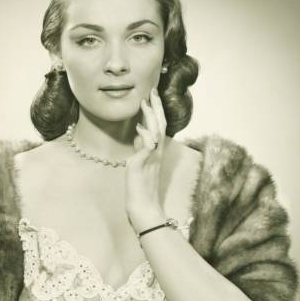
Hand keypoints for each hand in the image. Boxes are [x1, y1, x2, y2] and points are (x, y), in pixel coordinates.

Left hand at [125, 87, 167, 232]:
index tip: (151, 97)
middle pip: (160, 125)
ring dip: (151, 115)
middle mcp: (157, 154)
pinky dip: (145, 135)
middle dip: (156, 107)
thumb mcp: (139, 165)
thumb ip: (140, 150)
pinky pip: (147, 146)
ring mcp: (151, 159)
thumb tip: (139, 134)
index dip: (155, 112)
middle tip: (152, 90)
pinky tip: (139, 127)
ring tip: (146, 100)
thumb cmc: (140, 192)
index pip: (158, 127)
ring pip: (156, 132)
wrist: (143, 210)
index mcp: (156, 154)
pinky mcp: (143, 165)